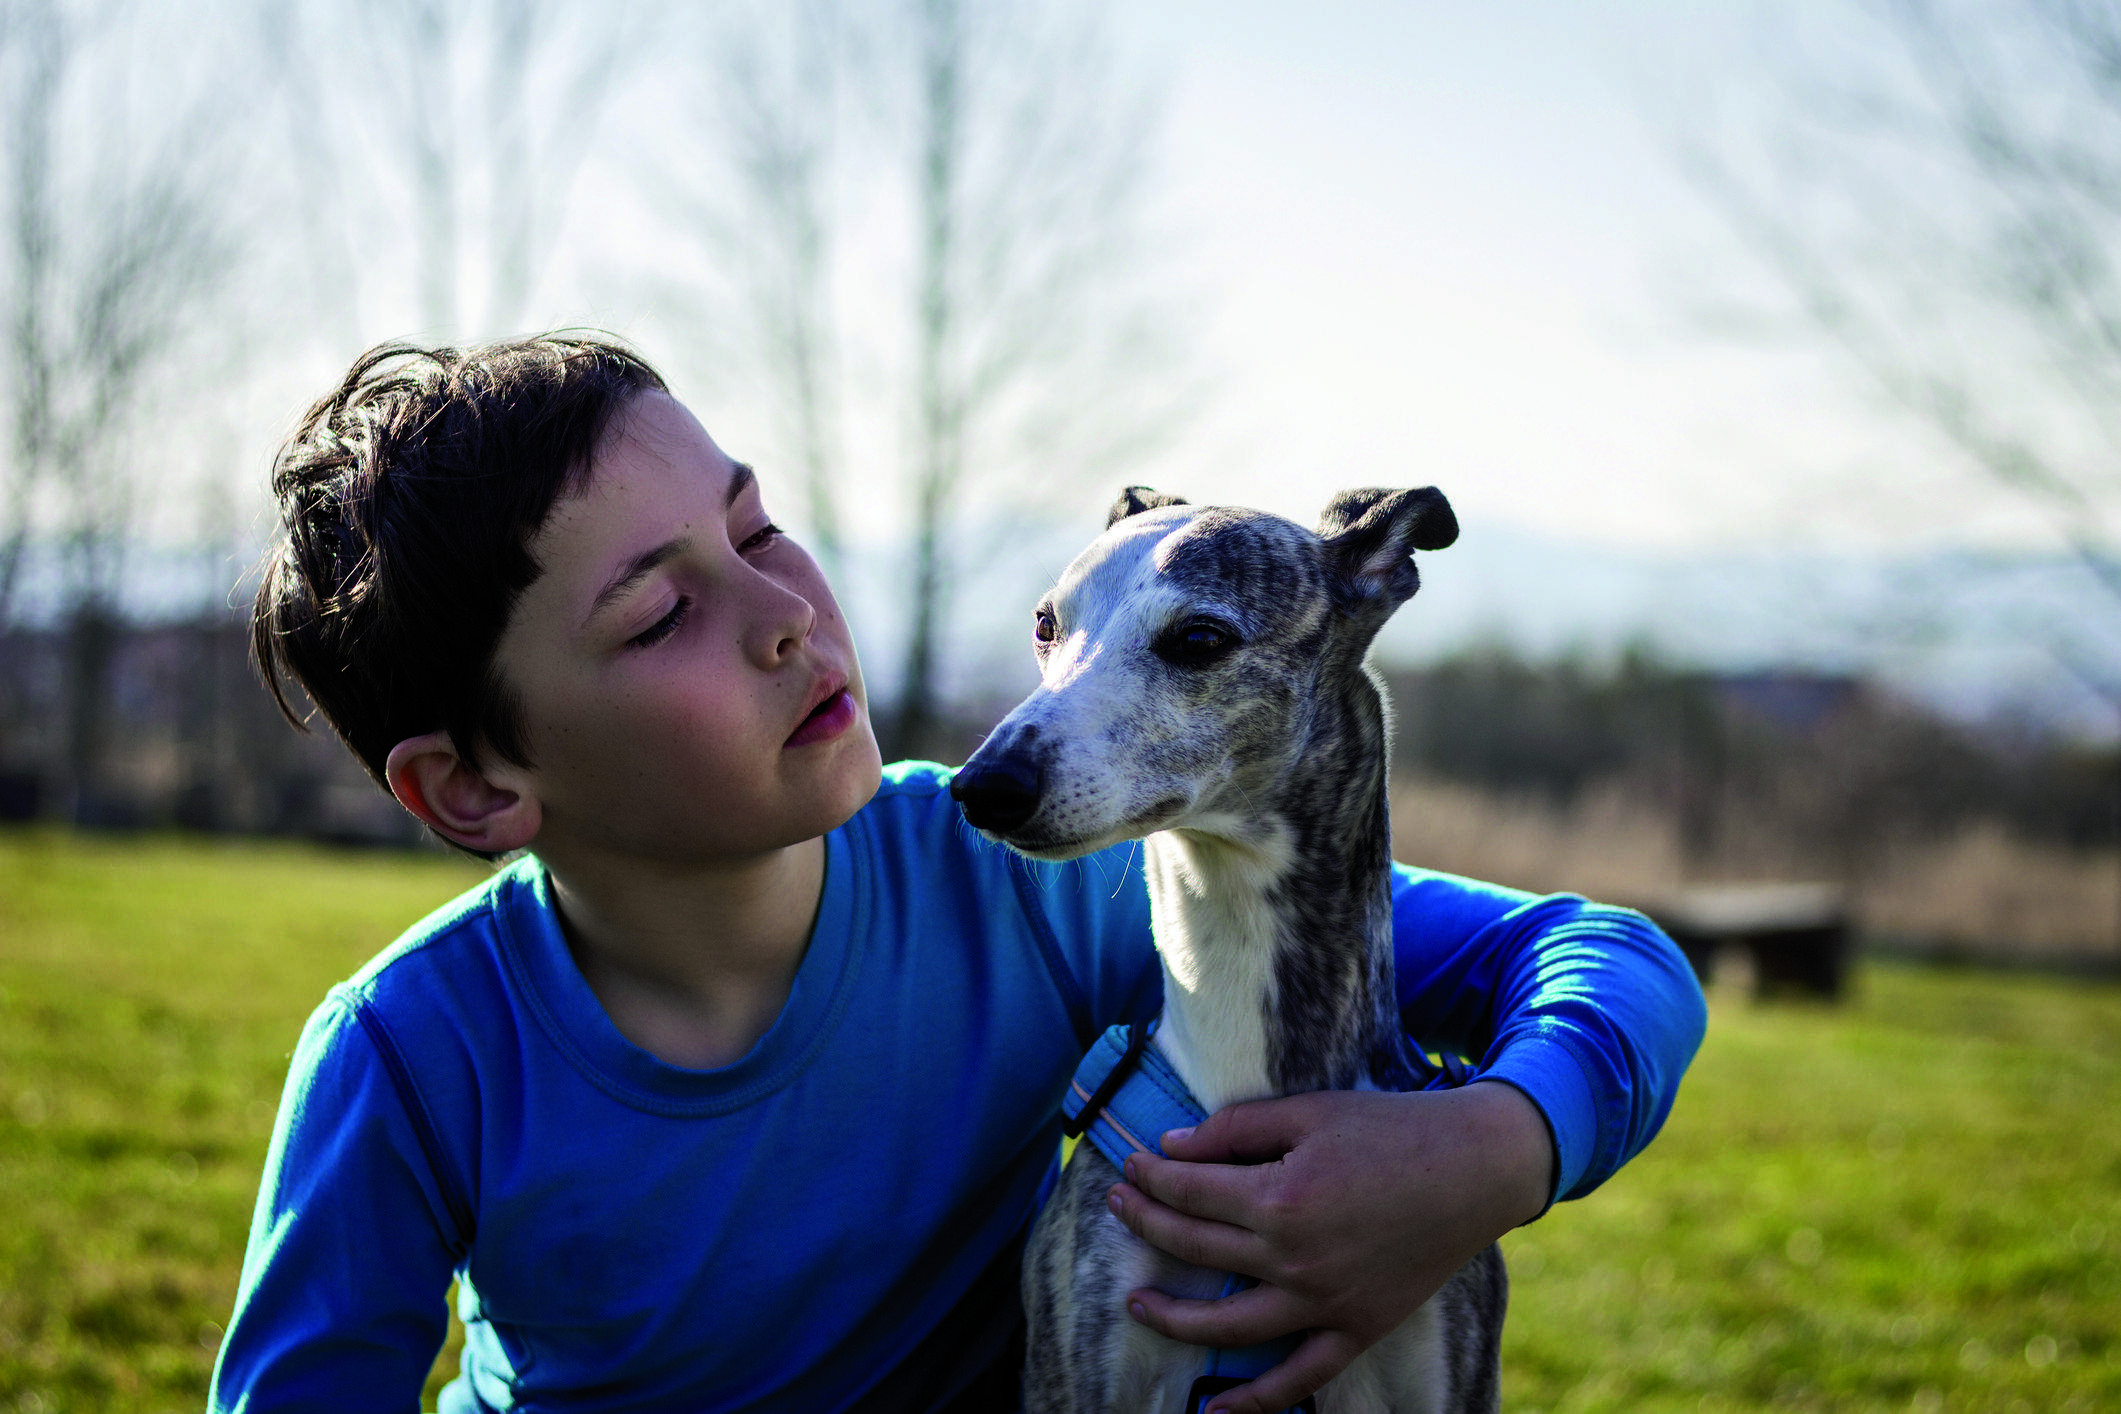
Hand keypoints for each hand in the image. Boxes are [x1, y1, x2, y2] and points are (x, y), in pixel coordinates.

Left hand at [1105, 1080, 1551, 1413]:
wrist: (1475, 1170)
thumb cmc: (1391, 1130)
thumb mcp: (1309, 1111)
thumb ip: (1236, 1128)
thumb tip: (1173, 1146)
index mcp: (1280, 1197)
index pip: (1190, 1192)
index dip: (1152, 1175)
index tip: (1132, 1162)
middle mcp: (1293, 1259)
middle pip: (1196, 1248)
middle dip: (1147, 1223)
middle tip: (1119, 1205)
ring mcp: (1323, 1303)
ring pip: (1226, 1325)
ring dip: (1172, 1317)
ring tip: (1135, 1303)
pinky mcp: (1355, 1329)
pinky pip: (1298, 1377)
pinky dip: (1256, 1402)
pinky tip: (1217, 1411)